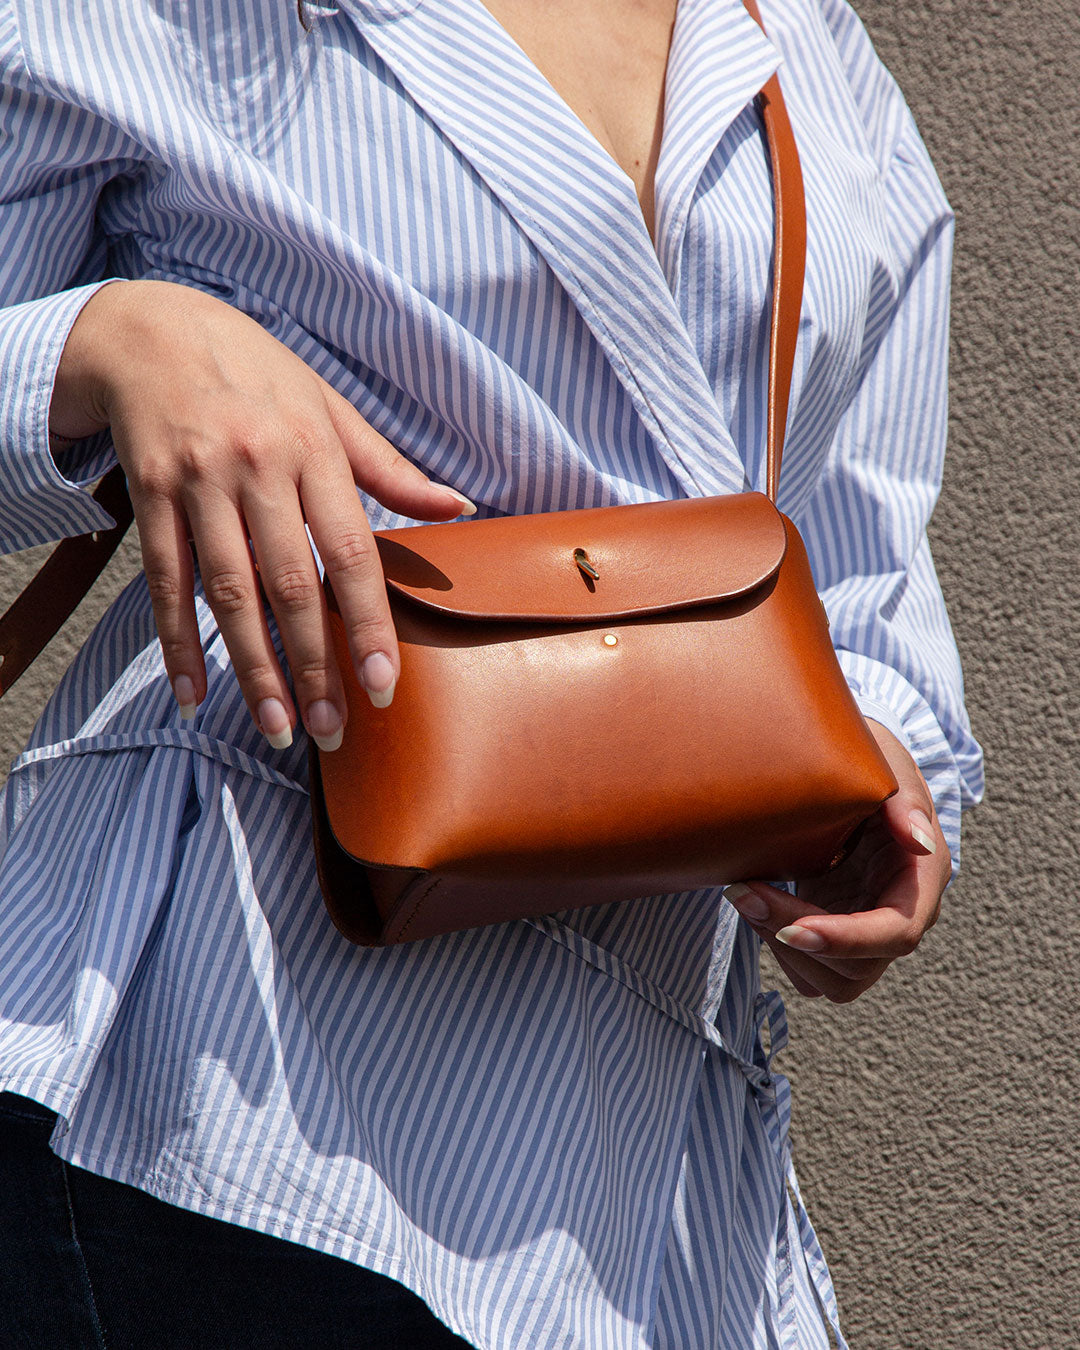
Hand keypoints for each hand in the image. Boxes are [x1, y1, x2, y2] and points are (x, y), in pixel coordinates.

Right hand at [50, 279, 474, 748]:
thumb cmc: (258, 374)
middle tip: (332, 730)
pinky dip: (176, 642)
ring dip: (252, 668)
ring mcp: (198, 485)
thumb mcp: (329, 406)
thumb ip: (390, 468)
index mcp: (313, 450)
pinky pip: (164, 582)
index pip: (351, 553)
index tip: (383, 686)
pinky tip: (192, 694)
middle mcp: (256, 470)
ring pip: (227, 592)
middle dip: (313, 665)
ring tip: (278, 727)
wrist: (152, 329)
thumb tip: (460, 506)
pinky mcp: (149, 497)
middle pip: (289, 584)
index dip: (367, 624)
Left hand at [723, 719, 950, 1001]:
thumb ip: (905, 801)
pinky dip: (776, 946)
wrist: (845, 774)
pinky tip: (756, 901)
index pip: (895, 934)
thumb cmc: (872, 763)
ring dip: (779, 945)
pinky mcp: (834, 933)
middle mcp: (896, 916)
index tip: (793, 928)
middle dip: (794, 935)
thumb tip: (921, 841)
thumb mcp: (890, 765)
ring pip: (830, 980)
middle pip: (854, 966)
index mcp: (920, 881)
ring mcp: (864, 931)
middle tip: (744, 890)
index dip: (845, 939)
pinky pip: (809, 971)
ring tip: (746, 892)